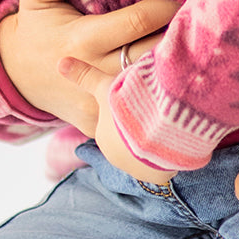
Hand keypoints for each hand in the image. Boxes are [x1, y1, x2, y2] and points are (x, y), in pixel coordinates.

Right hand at [0, 0, 177, 131]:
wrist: (13, 72)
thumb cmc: (35, 26)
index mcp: (83, 38)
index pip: (139, 21)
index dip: (167, 5)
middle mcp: (94, 71)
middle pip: (153, 53)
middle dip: (179, 34)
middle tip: (196, 18)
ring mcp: (97, 102)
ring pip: (150, 84)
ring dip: (172, 65)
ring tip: (190, 45)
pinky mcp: (98, 122)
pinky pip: (135, 111)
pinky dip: (155, 96)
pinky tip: (169, 77)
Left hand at [58, 56, 174, 184]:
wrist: (154, 129)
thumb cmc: (128, 106)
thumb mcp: (104, 86)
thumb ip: (85, 76)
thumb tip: (60, 62)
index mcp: (104, 137)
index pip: (115, 125)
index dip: (128, 111)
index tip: (140, 101)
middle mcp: (117, 158)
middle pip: (131, 141)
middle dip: (142, 128)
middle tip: (157, 109)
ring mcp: (138, 170)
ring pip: (148, 153)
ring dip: (157, 141)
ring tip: (170, 122)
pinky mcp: (158, 176)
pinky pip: (165, 164)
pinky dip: (171, 153)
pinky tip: (178, 138)